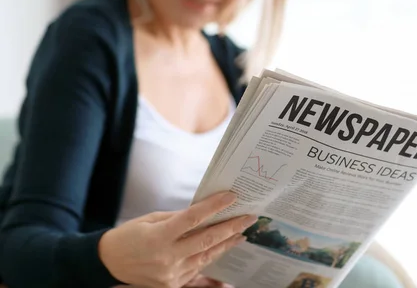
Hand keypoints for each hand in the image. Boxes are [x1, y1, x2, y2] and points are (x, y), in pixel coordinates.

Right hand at [99, 191, 255, 287]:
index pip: (193, 218)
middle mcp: (166, 257)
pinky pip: (197, 272)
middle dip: (230, 227)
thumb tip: (203, 213)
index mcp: (159, 236)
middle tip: (248, 218)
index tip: (231, 196)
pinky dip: (211, 261)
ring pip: (206, 257)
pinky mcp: (172, 286)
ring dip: (225, 244)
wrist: (108, 263)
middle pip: (206, 240)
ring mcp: (170, 274)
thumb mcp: (151, 219)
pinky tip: (224, 251)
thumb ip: (178, 218)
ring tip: (241, 233)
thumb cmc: (129, 235)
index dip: (214, 206)